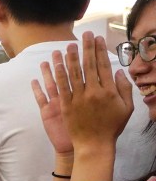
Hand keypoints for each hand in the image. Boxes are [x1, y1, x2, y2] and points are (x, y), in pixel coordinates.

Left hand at [36, 33, 133, 150]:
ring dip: (70, 58)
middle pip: (88, 66)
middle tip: (84, 34)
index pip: (103, 66)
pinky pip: (60, 88)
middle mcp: (92, 93)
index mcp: (108, 92)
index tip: (98, 39)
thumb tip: (119, 71)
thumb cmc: (111, 127)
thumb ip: (124, 88)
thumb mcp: (126, 108)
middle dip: (86, 48)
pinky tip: (54, 64)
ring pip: (72, 74)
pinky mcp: (65, 107)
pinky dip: (56, 75)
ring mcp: (78, 99)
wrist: (94, 145)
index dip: (100, 51)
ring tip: (68, 45)